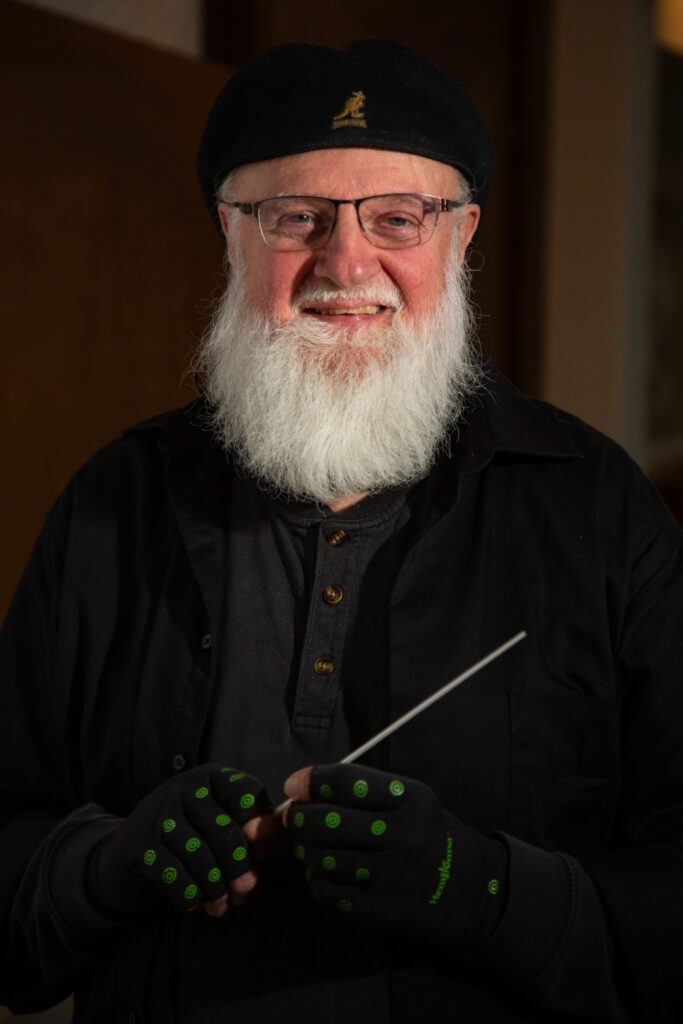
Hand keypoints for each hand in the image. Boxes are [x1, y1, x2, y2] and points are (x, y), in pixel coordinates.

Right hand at [87, 764, 277, 917]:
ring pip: (201, 858)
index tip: (260, 854)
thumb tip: (265, 841)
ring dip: (215, 890)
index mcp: (212, 778)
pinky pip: (173, 874)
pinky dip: (189, 894)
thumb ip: (249, 832)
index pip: (246, 794)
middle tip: (242, 894)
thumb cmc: (188, 837)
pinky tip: (193, 902)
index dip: (260, 827)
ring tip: (219, 906)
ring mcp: (158, 812)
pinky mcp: (138, 842)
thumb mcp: (219, 825)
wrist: (128, 851)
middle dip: (239, 871)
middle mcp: (184, 787)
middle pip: (226, 833)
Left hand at [284, 763, 506, 950]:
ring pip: (322, 857)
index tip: (294, 785)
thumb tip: (305, 786)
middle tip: (295, 817)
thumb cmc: (432, 837)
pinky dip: (315, 879)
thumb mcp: (414, 801)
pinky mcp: (381, 909)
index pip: (346, 781)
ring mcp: (391, 874)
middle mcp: (403, 834)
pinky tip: (321, 872)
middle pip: (326, 821)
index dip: (311, 781)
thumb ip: (365, 791)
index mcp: (410, 799)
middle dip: (299, 817)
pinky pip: (329, 890)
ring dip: (305, 850)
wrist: (475, 892)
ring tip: (308, 845)